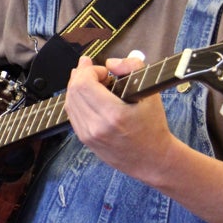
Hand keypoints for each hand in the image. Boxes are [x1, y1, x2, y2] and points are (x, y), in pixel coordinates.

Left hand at [63, 55, 181, 181]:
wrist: (152, 160)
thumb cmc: (153, 127)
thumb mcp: (151, 92)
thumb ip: (133, 67)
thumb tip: (110, 63)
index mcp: (113, 115)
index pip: (84, 84)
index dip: (89, 70)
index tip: (104, 71)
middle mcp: (96, 127)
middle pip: (74, 91)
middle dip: (82, 75)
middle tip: (95, 71)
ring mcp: (88, 135)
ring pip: (70, 102)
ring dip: (77, 87)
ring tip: (92, 81)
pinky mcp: (85, 140)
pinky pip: (72, 114)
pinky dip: (76, 100)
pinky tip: (88, 95)